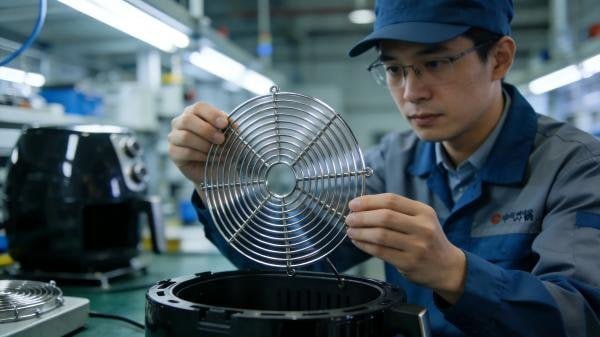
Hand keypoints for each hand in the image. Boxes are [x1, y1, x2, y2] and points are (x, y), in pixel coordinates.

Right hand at [168, 102, 228, 191]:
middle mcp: (181, 122)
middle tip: (221, 140)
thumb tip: (230, 122)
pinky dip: (201, 156)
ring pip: (185, 137)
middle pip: (188, 119)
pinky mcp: (173, 152)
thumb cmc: (222, 147)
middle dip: (207, 131)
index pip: (199, 107)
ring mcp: (174, 136)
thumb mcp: (230, 135)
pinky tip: (209, 159)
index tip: (224, 124)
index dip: (212, 114)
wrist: (216, 169)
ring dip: (205, 145)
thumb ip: (230, 126)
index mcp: (195, 112)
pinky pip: (185, 152)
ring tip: (217, 152)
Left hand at [345, 193, 466, 303]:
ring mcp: (417, 246)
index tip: (353, 204)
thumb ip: (397, 211)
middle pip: (385, 217)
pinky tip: (358, 242)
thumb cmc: (428, 239)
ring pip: (380, 235)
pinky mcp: (409, 263)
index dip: (369, 201)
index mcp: (423, 211)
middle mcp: (422, 227)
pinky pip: (380, 252)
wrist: (448, 267)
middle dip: (362, 217)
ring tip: (350, 230)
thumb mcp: (421, 219)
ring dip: (360, 232)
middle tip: (349, 218)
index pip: (392, 200)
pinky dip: (365, 246)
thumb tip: (362, 206)